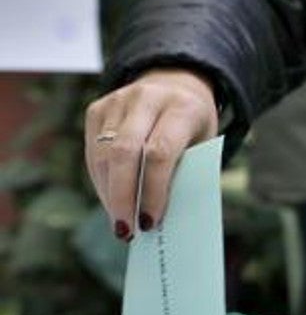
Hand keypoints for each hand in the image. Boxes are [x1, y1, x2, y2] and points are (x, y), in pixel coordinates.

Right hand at [84, 68, 218, 239]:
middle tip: (126, 231)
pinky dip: (102, 181)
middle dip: (123, 197)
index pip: (160, 152)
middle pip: (124, 152)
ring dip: (109, 194)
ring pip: (104, 154)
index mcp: (182, 107)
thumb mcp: (203, 146)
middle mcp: (146, 98)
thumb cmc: (194, 127)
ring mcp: (118, 100)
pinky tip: (112, 201)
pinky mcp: (97, 108)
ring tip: (120, 223)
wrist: (176, 84)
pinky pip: (93, 151)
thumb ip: (186, 173)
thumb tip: (160, 217)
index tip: (151, 222)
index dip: (153, 191)